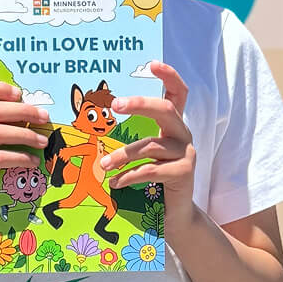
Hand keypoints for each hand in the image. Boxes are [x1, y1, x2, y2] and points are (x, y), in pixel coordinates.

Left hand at [100, 61, 195, 225]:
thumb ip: (130, 138)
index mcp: (173, 126)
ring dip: (122, 154)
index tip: (153, 63)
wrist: (174, 217)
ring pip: (151, 145)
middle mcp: (183, 135)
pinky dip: (129, 176)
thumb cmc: (151, 183)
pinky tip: (115, 183)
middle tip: (115, 104)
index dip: (169, 76)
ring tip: (103, 165)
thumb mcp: (141, 156)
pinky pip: (151, 169)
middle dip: (139, 104)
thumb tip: (96, 121)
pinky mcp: (185, 173)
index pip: (178, 93)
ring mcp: (186, 153)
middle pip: (165, 110)